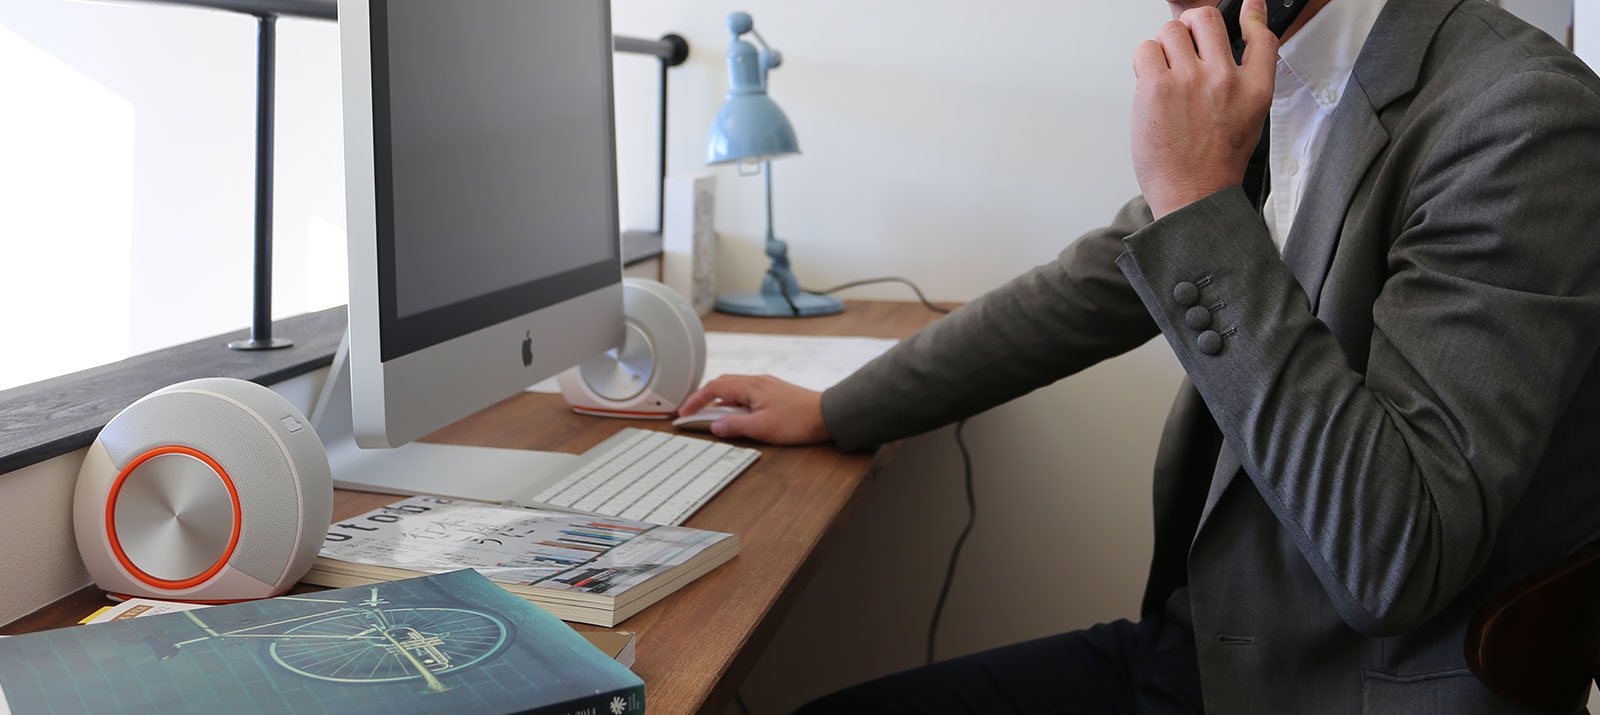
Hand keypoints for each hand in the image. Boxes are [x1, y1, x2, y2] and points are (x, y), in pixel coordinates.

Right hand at [678, 375, 831, 444]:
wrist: (828, 416)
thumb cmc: (798, 420)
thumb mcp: (761, 427)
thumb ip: (734, 426)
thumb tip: (715, 426)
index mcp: (750, 386)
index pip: (714, 388)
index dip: (696, 399)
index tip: (684, 411)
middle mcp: (757, 382)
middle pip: (723, 385)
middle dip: (705, 398)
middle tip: (693, 412)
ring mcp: (767, 387)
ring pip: (735, 391)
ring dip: (721, 403)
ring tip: (712, 418)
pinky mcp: (775, 394)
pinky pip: (748, 396)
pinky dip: (736, 405)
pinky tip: (737, 418)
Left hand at [1131, 0, 1278, 217]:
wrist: (1193, 195)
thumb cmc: (1215, 164)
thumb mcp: (1248, 120)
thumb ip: (1244, 82)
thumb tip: (1231, 54)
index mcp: (1253, 88)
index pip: (1261, 36)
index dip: (1252, 15)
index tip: (1248, 7)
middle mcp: (1224, 79)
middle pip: (1205, 18)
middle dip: (1191, 27)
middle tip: (1184, 48)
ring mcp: (1189, 80)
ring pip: (1169, 30)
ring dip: (1163, 48)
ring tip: (1165, 74)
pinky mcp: (1156, 87)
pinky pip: (1145, 50)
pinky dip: (1144, 62)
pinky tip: (1151, 84)